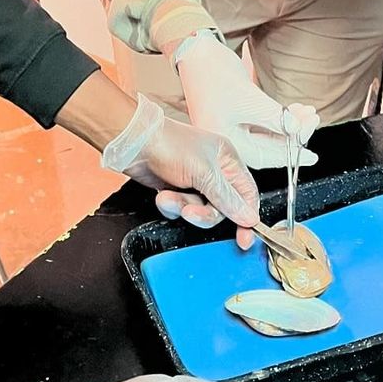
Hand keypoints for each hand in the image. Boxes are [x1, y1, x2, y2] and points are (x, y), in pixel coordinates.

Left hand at [102, 93, 259, 234]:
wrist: (134, 144)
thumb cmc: (169, 145)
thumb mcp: (204, 173)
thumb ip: (227, 198)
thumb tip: (248, 216)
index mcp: (227, 160)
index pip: (247, 193)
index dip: (247, 216)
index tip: (244, 238)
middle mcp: (214, 171)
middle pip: (222, 207)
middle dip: (204, 213)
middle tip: (190, 213)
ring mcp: (195, 181)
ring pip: (200, 210)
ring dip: (183, 207)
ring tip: (169, 197)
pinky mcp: (177, 189)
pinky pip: (182, 209)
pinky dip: (171, 205)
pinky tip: (163, 194)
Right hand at [174, 31, 318, 169]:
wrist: (197, 51)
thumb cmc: (216, 75)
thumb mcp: (250, 100)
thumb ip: (275, 118)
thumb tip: (298, 131)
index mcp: (225, 141)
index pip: (265, 156)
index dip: (291, 155)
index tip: (311, 154)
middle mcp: (228, 138)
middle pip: (269, 146)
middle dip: (294, 134)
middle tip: (313, 121)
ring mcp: (232, 125)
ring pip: (269, 133)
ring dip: (290, 123)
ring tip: (308, 112)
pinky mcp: (237, 113)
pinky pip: (264, 121)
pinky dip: (280, 116)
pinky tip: (295, 109)